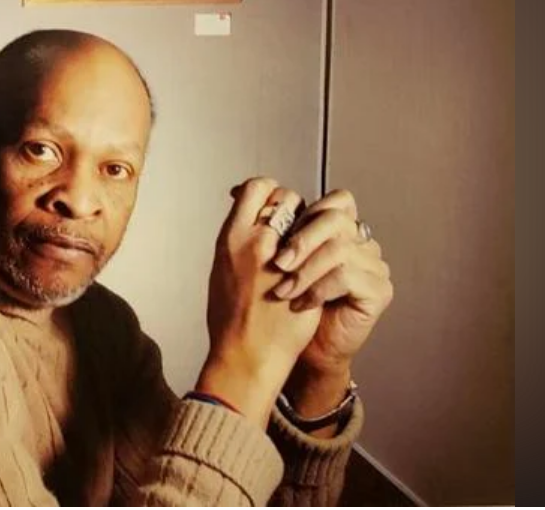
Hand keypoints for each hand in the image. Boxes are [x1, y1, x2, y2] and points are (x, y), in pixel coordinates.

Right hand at [195, 178, 323, 423]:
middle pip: (285, 198)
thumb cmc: (230, 320)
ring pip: (309, 221)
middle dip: (295, 208)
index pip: (255, 188)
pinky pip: (324, 249)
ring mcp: (281, 259)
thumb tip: (248, 226)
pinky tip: (321, 264)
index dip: (269, 192)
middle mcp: (255, 242)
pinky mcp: (306, 277)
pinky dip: (324, 252)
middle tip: (298, 225)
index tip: (274, 206)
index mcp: (229, 238)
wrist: (245, 355)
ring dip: (313, 228)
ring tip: (309, 245)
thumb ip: (236, 246)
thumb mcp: (221, 272)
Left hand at [267, 189, 393, 414]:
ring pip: (339, 248)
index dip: (305, 206)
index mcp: (334, 232)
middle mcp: (358, 244)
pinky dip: (317, 289)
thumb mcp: (262, 259)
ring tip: (284, 290)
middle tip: (278, 263)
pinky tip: (300, 303)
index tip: (267, 221)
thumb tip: (236, 189)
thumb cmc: (274, 308)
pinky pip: (347, 276)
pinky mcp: (378, 291)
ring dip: (306, 270)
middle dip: (302, 238)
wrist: (288, 352)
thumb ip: (263, 224)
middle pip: (336, 218)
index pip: (334, 200)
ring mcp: (372, 266)